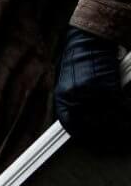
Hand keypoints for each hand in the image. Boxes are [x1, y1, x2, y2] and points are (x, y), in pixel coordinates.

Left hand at [55, 26, 130, 146]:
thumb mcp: (70, 84)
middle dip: (105, 134)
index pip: (70, 126)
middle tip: (115, 141)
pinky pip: (121, 106)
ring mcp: (91, 92)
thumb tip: (83, 121)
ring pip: (108, 118)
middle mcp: (74, 97)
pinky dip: (127, 112)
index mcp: (62, 98)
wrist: (89, 41)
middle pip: (91, 125)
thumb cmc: (80, 62)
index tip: (93, 144)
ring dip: (119, 126)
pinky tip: (129, 114)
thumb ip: (74, 102)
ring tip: (126, 130)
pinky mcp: (108, 86)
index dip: (83, 137)